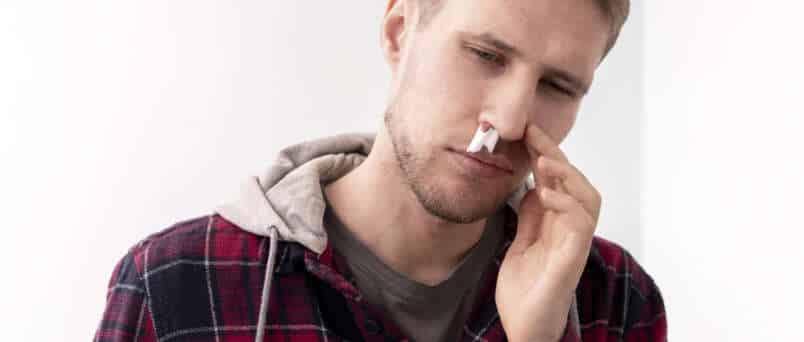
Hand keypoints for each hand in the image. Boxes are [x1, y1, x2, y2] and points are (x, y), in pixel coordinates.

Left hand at [495, 124, 601, 341]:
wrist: (524, 326)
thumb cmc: (525, 289)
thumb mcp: (522, 242)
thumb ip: (531, 216)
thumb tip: (532, 184)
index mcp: (557, 223)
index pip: (557, 180)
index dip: (546, 153)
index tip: (527, 130)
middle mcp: (571, 229)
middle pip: (576, 183)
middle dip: (556, 154)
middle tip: (533, 134)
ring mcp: (574, 243)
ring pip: (588, 198)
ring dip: (567, 176)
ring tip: (543, 161)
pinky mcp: (573, 259)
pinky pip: (580, 225)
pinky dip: (566, 205)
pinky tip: (546, 195)